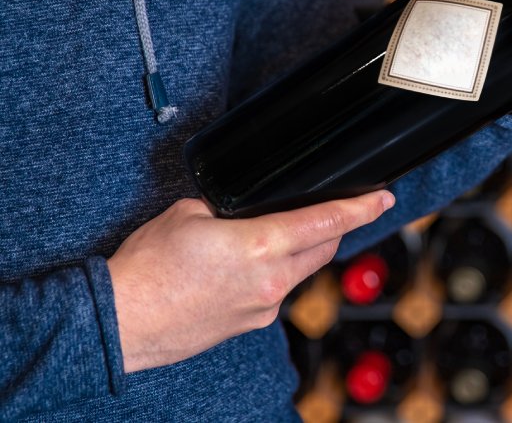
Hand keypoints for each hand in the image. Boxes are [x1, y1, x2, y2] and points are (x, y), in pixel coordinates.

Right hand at [107, 190, 391, 372]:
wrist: (120, 322)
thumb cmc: (146, 269)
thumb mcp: (188, 214)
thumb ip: (228, 208)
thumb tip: (242, 209)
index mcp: (260, 246)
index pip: (328, 222)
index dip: (362, 208)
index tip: (383, 198)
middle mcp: (271, 281)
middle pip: (324, 247)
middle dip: (334, 226)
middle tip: (335, 208)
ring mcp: (264, 307)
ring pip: (302, 270)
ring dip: (301, 250)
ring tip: (276, 235)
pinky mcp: (252, 323)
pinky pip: (278, 291)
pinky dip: (275, 273)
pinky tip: (247, 266)